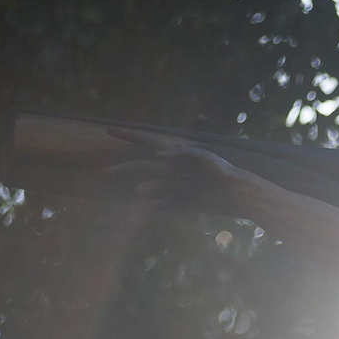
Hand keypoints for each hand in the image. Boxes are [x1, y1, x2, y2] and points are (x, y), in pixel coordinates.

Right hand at [100, 127, 252, 209]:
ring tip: (140, 192)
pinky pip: (163, 204)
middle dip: (123, 169)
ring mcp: (172, 186)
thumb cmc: (221, 170)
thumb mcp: (202, 157)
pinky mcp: (180, 202)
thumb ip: (181, 153)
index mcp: (174, 155)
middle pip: (141, 167)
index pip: (147, 142)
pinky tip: (150, 207)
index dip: (129, 136)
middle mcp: (169, 170)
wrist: (235, 193)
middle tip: (103, 172)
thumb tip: (158, 154)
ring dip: (145, 189)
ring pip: (151, 187)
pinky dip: (156, 205)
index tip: (109, 130)